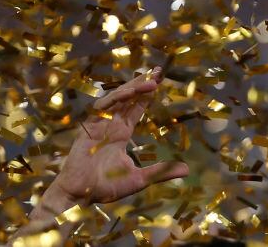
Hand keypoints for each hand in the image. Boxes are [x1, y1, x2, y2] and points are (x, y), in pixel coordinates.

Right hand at [51, 67, 188, 206]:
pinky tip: (127, 93)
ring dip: (131, 89)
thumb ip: (161, 172)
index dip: (147, 93)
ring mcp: (99, 125)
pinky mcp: (88, 128)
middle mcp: (110, 125)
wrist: (79, 196)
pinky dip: (113, 99)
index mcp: (121, 133)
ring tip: (149, 83)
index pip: (136, 107)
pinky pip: (100, 108)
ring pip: (116, 99)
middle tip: (157, 71)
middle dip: (141, 83)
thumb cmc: (105, 188)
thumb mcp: (139, 179)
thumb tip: (187, 170)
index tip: (160, 80)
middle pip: (127, 98)